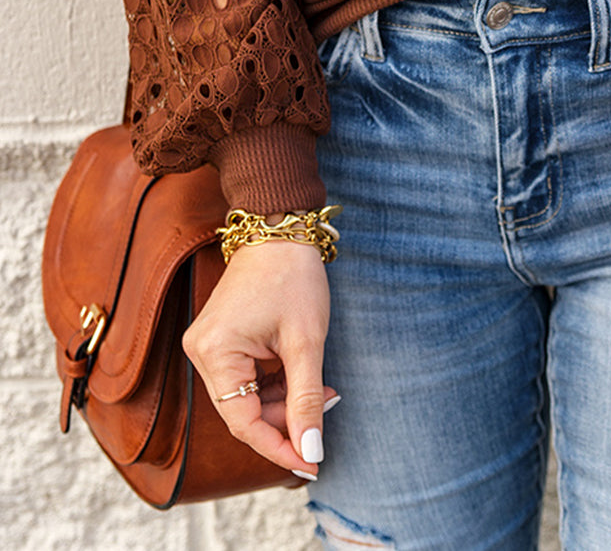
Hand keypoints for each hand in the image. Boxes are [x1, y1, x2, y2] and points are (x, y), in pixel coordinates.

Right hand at [182, 236, 337, 478]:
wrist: (280, 228)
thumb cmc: (293, 276)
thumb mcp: (306, 341)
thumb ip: (307, 400)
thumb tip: (310, 451)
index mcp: (215, 352)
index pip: (243, 423)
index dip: (279, 448)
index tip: (313, 464)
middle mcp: (201, 352)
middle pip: (243, 412)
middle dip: (287, 421)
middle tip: (327, 415)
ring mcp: (208, 346)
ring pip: (246, 399)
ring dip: (284, 403)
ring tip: (325, 393)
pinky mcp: (220, 340)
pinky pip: (246, 379)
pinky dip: (276, 385)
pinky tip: (304, 379)